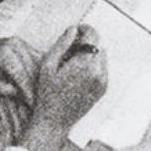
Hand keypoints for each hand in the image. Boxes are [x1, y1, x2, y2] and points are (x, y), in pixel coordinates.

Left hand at [0, 31, 38, 104]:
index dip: (29, 93)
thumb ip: (5, 90)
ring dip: (40, 79)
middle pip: (32, 70)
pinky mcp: (23, 42)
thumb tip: (23, 96)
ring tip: (41, 94)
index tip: (33, 105)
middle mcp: (14, 45)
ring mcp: (20, 42)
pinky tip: (39, 82)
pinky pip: (36, 57)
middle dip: (36, 87)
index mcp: (4, 55)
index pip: (23, 77)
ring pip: (37, 63)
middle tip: (40, 103)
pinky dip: (38, 70)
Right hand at [22, 24, 107, 150]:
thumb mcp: (48, 65)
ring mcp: (103, 82)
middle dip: (87, 41)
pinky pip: (102, 68)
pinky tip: (78, 72)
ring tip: (73, 60)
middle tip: (70, 46)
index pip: (93, 36)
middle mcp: (99, 72)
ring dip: (90, 52)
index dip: (84, 28)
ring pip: (102, 56)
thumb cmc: (47, 93)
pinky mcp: (103, 89)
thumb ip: (62, 44)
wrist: (54, 121)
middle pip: (99, 44)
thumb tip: (73, 29)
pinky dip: (93, 64)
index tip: (75, 30)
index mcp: (86, 65)